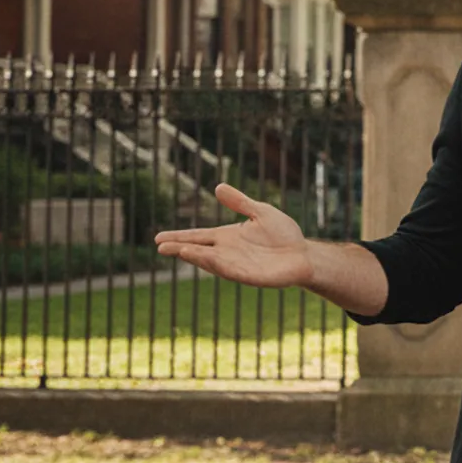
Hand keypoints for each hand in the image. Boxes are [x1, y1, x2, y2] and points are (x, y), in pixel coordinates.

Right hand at [154, 183, 311, 287]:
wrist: (304, 254)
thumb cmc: (284, 234)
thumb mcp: (260, 212)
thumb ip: (240, 202)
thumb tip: (218, 187)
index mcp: (227, 236)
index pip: (198, 236)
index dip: (179, 237)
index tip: (158, 238)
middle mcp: (227, 251)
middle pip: (198, 250)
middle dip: (179, 248)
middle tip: (159, 246)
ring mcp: (236, 264)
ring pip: (210, 260)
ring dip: (195, 256)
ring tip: (178, 250)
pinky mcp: (248, 275)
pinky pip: (228, 269)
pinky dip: (215, 264)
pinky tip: (204, 258)